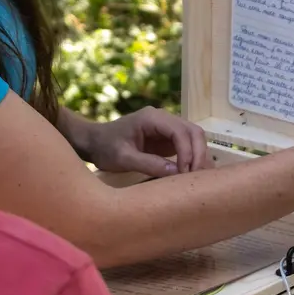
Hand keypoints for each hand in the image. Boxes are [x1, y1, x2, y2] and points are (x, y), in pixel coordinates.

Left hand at [76, 107, 211, 175]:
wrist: (94, 142)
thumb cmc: (105, 148)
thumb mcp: (123, 158)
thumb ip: (149, 164)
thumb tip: (177, 172)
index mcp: (152, 118)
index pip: (179, 131)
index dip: (187, 151)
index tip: (184, 172)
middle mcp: (163, 118)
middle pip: (193, 131)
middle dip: (197, 154)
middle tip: (194, 176)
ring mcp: (167, 127)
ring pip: (194, 137)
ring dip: (199, 156)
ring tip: (196, 177)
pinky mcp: (168, 138)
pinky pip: (188, 145)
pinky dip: (193, 158)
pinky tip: (193, 173)